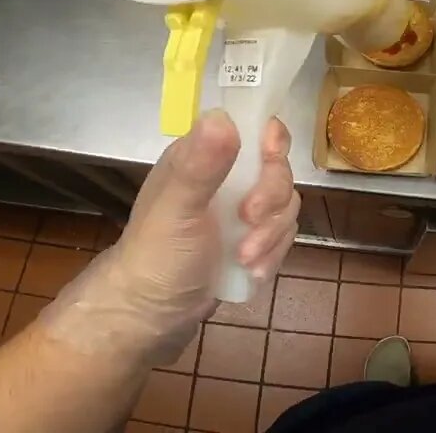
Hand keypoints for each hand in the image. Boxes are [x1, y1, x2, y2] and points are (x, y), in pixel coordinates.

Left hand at [39, 111, 298, 362]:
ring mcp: (239, 209)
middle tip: (248, 220)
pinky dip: (272, 252)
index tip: (270, 160)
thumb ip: (201, 165)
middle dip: (270, 199)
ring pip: (284, 204)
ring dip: (270, 233)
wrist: (151, 316)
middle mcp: (224, 177)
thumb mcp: (178, 208)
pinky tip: (252, 271)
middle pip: (276, 168)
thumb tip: (222, 118)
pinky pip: (281, 234)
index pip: (251, 126)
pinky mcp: (250, 238)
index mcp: (201, 155)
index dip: (270, 140)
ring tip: (245, 258)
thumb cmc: (157, 256)